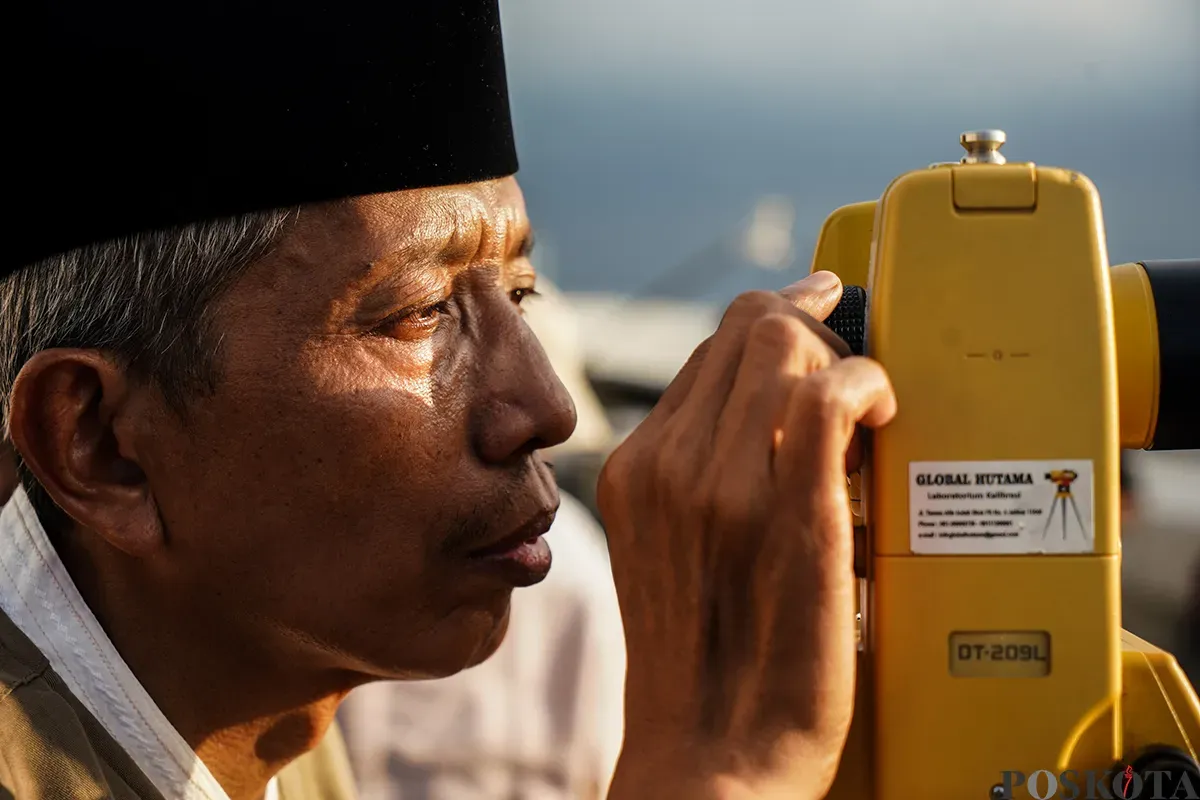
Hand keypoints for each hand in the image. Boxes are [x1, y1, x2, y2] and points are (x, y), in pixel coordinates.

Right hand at [598, 271, 896, 799]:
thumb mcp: (665, 555)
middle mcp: (669, 466)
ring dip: (840, 358)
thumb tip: (760, 420)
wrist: (713, 757)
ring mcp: (724, 488)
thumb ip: (694, 481)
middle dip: (811, 326)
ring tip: (865, 409)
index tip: (812, 310)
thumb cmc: (702, 667)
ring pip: (784, 346)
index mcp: (636, 471)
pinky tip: (880, 412)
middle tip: (847, 364)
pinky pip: (828, 395)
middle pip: (747, 327)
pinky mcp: (791, 516)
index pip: (709, 349)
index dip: (772, 321)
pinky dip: (866, 382)